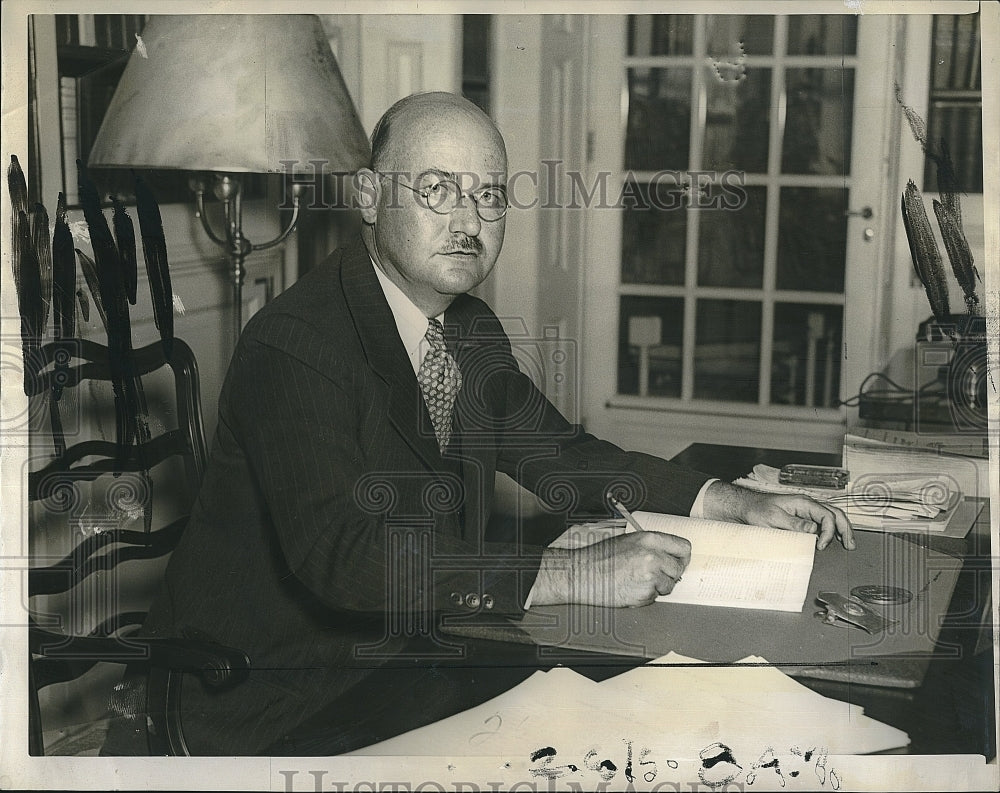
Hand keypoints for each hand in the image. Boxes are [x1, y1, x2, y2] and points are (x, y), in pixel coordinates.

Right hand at [531, 531, 691, 607]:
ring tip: (637, 580)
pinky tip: (631, 588)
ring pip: (669, 585)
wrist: (583, 574)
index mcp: (649, 539)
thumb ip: (650, 546)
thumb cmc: (599, 558)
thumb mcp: (628, 541)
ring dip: (658, 586)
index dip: (682, 556)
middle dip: (670, 574)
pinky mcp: (645, 594)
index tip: (679, 561)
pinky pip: (655, 597)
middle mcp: (653, 556)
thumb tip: (667, 555)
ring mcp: (650, 576)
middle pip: (679, 568)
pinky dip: (646, 596)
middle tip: (655, 575)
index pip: (683, 547)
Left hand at [702, 481, 855, 550]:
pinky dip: (831, 529)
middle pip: (835, 514)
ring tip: (848, 543)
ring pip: (831, 516)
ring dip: (841, 528)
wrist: (746, 507)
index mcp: (803, 503)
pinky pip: (822, 521)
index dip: (828, 532)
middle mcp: (807, 505)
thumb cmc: (757, 510)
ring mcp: (806, 510)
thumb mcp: (774, 519)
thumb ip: (794, 524)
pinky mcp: (802, 516)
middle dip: (845, 529)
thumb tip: (813, 530)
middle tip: (850, 545)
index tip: (821, 546)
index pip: (826, 516)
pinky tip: (833, 539)